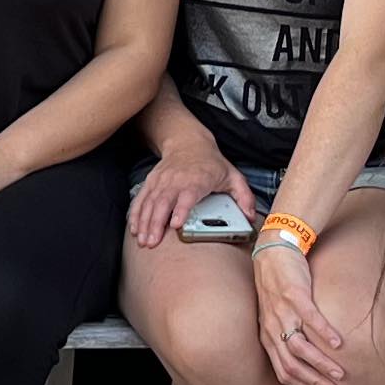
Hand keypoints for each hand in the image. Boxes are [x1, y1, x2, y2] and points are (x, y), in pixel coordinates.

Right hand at [128, 141, 253, 248]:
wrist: (188, 142)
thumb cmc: (211, 162)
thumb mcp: (233, 176)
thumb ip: (244, 197)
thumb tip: (250, 217)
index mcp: (197, 180)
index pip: (187, 196)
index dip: (180, 210)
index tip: (175, 224)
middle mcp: (176, 180)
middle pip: (163, 203)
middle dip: (155, 223)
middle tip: (153, 242)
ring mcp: (162, 181)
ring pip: (149, 203)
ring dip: (144, 222)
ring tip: (143, 240)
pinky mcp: (152, 182)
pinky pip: (141, 199)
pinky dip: (136, 214)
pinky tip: (134, 228)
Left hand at [253, 236, 347, 384]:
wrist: (273, 252)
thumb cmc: (278, 287)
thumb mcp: (275, 317)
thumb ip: (286, 337)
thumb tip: (305, 359)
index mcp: (268, 337)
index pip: (284, 372)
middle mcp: (273, 328)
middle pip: (293, 366)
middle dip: (315, 384)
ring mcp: (283, 312)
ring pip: (301, 347)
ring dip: (321, 364)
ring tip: (339, 374)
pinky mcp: (294, 295)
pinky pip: (310, 318)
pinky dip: (324, 333)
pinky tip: (338, 344)